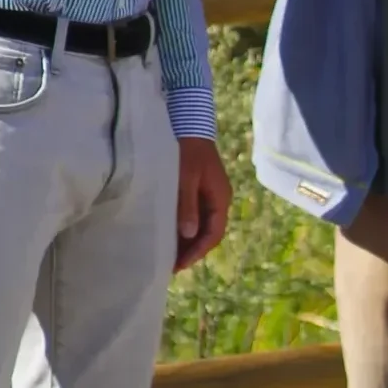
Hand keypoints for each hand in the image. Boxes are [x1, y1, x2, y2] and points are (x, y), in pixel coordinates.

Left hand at [174, 137, 230, 270]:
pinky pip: (193, 215)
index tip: (179, 264)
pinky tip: (168, 233)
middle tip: (170, 265)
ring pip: (200, 225)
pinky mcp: (197, 190)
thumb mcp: (185, 177)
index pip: (213, 233)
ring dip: (187, 240)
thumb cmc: (187, 150)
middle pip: (207, 232)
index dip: (197, 251)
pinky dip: (183, 227)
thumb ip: (187, 205)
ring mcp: (208, 195)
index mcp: (220, 198)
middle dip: (191, 250)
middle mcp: (217, 199)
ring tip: (168, 254)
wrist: (188, 123)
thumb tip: (189, 234)